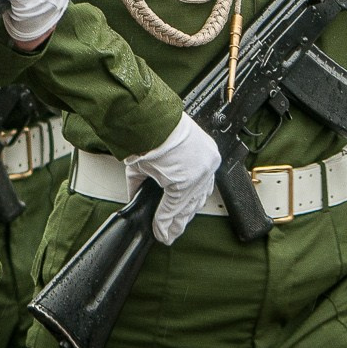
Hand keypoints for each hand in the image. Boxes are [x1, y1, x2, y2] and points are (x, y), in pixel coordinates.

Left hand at [124, 114, 221, 244]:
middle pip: (188, 206)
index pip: (172, 208)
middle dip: (178, 221)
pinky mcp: (210, 154)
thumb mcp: (138, 168)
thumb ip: (139, 187)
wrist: (154, 113)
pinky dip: (199, 192)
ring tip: (181, 221)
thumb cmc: (147, 135)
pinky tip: (193, 201)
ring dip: (189, 208)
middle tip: (170, 233)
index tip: (161, 234)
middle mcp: (199, 174)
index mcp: (183, 180)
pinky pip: (207, 181)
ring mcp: (207, 164)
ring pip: (200, 196)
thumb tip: (136, 197)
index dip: (165, 224)